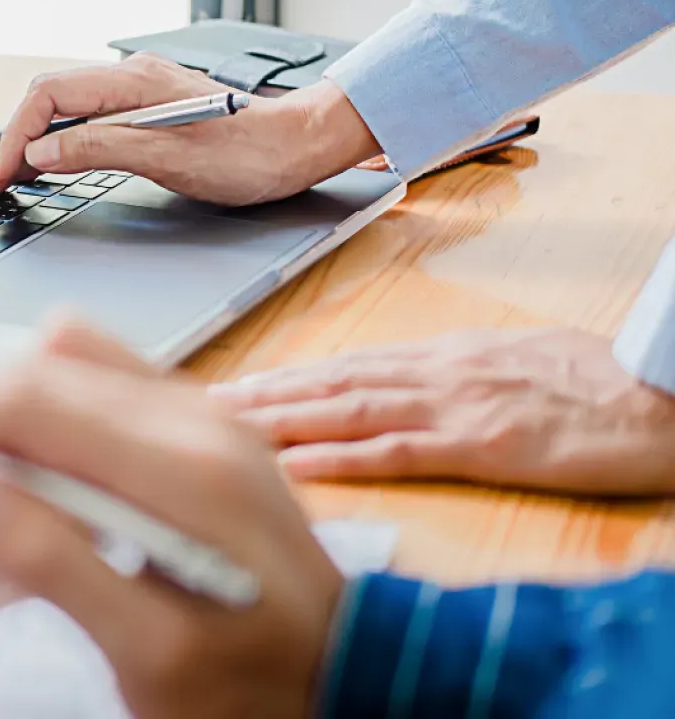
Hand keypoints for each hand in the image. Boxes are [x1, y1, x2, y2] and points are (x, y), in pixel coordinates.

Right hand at [0, 55, 379, 205]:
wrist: (301, 146)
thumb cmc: (250, 153)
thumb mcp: (173, 158)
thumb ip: (102, 149)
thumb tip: (42, 153)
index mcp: (132, 83)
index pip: (48, 99)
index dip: (14, 138)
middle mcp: (129, 81)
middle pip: (47, 103)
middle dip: (8, 143)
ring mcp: (136, 97)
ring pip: (63, 114)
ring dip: (27, 146)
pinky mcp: (145, 115)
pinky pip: (85, 125)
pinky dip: (55, 147)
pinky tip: (44, 168)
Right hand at [0, 323, 341, 718]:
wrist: (348, 678)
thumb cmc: (255, 690)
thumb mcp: (153, 660)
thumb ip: (57, 567)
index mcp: (189, 471)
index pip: (32, 403)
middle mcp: (196, 417)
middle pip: (33, 374)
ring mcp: (198, 412)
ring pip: (56, 365)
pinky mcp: (191, 424)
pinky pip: (89, 382)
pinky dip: (23, 408)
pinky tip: (1, 457)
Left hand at [219, 328, 674, 495]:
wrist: (661, 390)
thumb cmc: (595, 382)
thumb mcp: (510, 366)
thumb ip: (453, 376)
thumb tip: (409, 383)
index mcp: (441, 357)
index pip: (342, 367)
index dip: (281, 379)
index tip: (231, 387)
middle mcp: (433, 373)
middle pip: (326, 383)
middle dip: (258, 396)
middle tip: (195, 405)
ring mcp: (453, 405)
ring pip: (344, 409)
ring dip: (277, 419)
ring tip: (222, 426)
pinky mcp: (481, 443)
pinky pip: (396, 451)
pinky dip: (340, 458)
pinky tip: (297, 466)